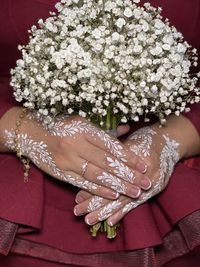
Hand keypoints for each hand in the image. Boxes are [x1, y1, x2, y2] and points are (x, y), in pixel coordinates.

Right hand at [1, 107, 149, 199]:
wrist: (32, 133)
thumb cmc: (61, 125)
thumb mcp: (83, 121)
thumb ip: (105, 129)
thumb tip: (127, 130)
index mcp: (83, 129)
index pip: (111, 146)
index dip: (129, 157)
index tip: (143, 166)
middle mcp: (76, 145)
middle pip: (107, 163)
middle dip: (128, 175)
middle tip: (145, 184)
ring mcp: (67, 160)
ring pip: (97, 175)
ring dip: (118, 185)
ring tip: (135, 192)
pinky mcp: (61, 173)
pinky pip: (83, 183)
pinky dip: (99, 190)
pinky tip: (113, 195)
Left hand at [74, 114, 199, 224]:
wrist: (167, 143)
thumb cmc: (142, 139)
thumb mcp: (125, 142)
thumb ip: (108, 155)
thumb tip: (85, 172)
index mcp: (133, 157)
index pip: (109, 176)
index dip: (92, 187)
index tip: (77, 197)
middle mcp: (143, 173)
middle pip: (115, 191)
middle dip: (95, 203)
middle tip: (78, 212)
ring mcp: (150, 183)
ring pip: (123, 201)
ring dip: (105, 212)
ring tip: (89, 220)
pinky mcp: (154, 191)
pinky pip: (135, 204)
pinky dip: (122, 213)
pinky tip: (110, 222)